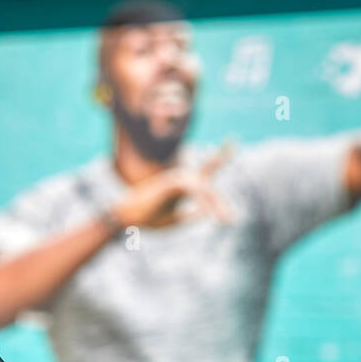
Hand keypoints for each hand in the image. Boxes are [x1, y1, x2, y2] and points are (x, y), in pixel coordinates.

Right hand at [109, 141, 236, 229]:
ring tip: (226, 221)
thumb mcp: (177, 219)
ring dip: (216, 205)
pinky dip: (205, 201)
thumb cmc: (149, 217)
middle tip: (231, 219)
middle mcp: (182, 177)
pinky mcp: (172, 183)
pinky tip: (211, 213)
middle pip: (209, 182)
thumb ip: (193, 214)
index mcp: (184, 184)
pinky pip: (195, 190)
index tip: (232, 140)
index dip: (220, 155)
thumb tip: (207, 211)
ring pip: (205, 188)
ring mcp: (177, 178)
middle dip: (220, 200)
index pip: (207, 168)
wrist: (128, 217)